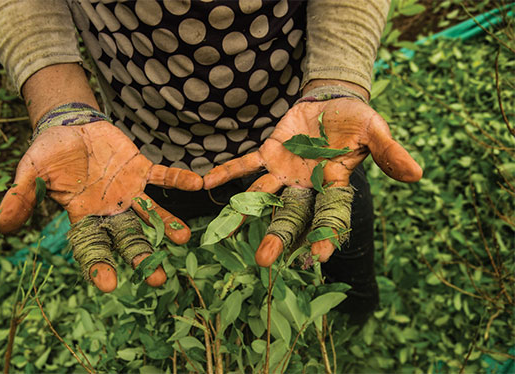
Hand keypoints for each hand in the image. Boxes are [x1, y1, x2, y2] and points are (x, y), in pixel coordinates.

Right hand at [0, 121, 202, 290]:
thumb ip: (22, 196)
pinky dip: (178, 180)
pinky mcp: (141, 169)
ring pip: (152, 214)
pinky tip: (197, 184)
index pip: (92, 246)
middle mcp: (111, 210)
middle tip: (158, 278)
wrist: (70, 127)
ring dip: (168, 225)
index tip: (110, 284)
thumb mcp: (32, 171)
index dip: (99, 264)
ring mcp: (129, 191)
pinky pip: (162, 177)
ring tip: (185, 238)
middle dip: (143, 257)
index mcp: (84, 216)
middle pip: (128, 238)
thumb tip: (1, 225)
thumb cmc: (49, 153)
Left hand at [204, 97, 421, 265]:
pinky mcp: (269, 154)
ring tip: (225, 233)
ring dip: (247, 212)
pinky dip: (228, 171)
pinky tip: (207, 182)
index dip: (324, 234)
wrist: (332, 103)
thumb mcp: (375, 131)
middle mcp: (307, 184)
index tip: (316, 257)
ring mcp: (285, 171)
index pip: (330, 214)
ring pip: (264, 195)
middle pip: (292, 214)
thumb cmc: (357, 120)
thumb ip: (389, 152)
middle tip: (264, 260)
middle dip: (279, 236)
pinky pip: (246, 164)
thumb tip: (417, 175)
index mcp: (334, 183)